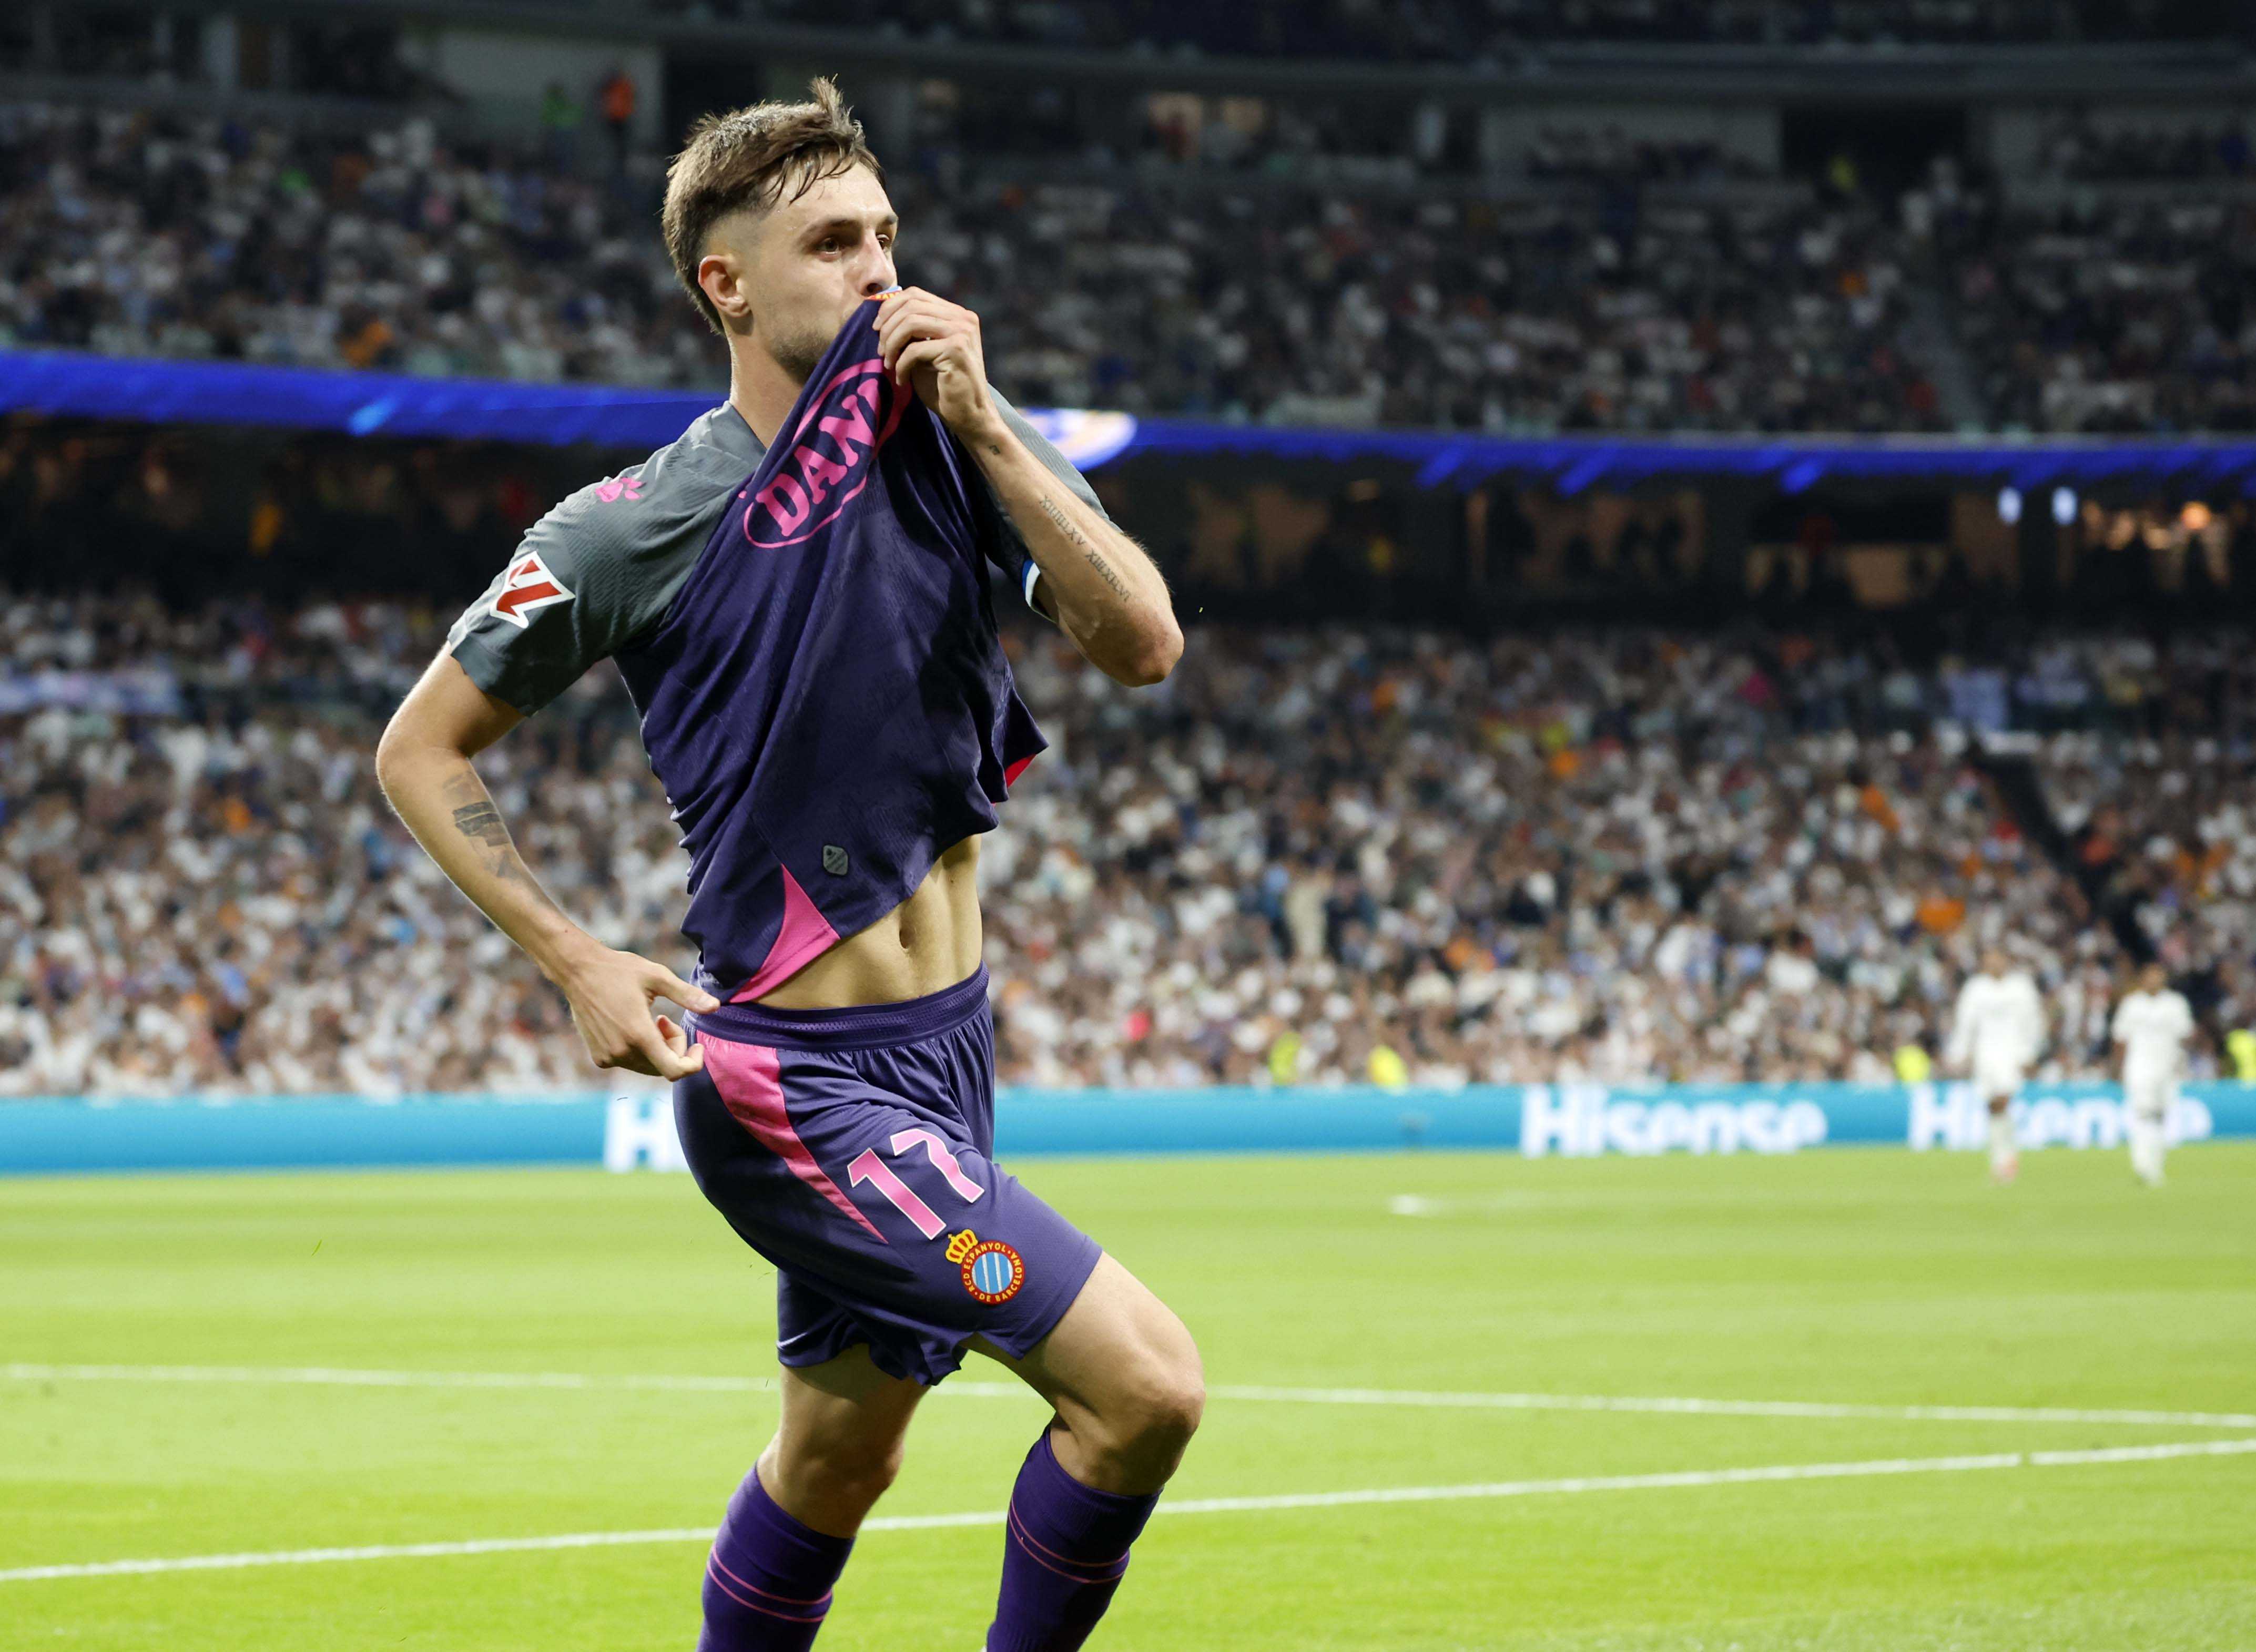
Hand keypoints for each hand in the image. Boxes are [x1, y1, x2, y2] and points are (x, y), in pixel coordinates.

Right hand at [558, 945, 719, 1080]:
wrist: (577, 971)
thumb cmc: (619, 970)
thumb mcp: (657, 976)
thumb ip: (687, 995)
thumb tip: (715, 1007)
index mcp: (638, 1035)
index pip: (674, 1071)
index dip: (693, 1063)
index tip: (698, 1045)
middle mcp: (622, 1052)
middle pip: (663, 1067)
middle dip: (673, 1047)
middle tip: (665, 1018)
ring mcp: (608, 1057)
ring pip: (648, 1066)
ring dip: (657, 1048)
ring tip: (649, 1018)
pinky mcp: (599, 1057)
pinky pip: (631, 1063)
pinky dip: (640, 1050)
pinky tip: (632, 1025)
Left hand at [875, 287, 999, 440]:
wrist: (969, 415)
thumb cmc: (943, 386)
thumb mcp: (925, 350)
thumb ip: (913, 331)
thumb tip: (882, 314)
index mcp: (956, 314)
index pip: (915, 294)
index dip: (889, 306)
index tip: (876, 328)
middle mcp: (962, 318)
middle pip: (910, 305)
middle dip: (887, 327)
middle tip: (880, 350)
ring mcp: (962, 332)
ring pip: (910, 323)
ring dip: (891, 344)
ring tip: (888, 363)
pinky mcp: (956, 350)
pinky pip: (914, 350)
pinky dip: (901, 365)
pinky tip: (901, 380)